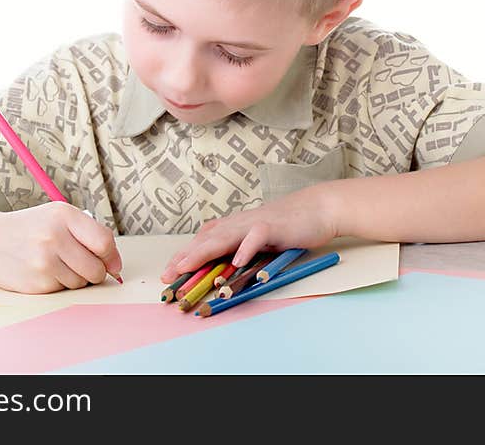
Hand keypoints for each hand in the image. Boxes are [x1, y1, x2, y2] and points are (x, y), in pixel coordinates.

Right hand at [0, 202, 122, 293]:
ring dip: (75, 278)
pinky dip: (58, 285)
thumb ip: (88, 233)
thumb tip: (115, 264)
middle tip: (80, 264)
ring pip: (81, 283)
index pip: (104, 242)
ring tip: (55, 263)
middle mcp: (54, 237)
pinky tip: (42, 272)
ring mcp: (43, 262)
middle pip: (96, 269)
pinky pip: (63, 291)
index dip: (112, 257)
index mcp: (64, 215)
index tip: (112, 263)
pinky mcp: (35, 284)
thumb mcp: (57, 216)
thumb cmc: (29, 228)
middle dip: (95, 271)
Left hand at [159, 185, 338, 283]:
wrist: (317, 208)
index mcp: (235, 226)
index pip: (203, 241)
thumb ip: (241, 248)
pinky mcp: (274, 227)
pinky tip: (236, 262)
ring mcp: (255, 223)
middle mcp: (240, 223)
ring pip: (225, 237)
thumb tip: (223, 267)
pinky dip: (245, 249)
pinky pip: (256, 238)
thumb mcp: (259, 237)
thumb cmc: (288, 226)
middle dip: (185, 257)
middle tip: (167, 275)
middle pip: (207, 239)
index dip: (184, 255)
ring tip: (186, 266)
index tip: (168, 271)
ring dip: (204, 252)